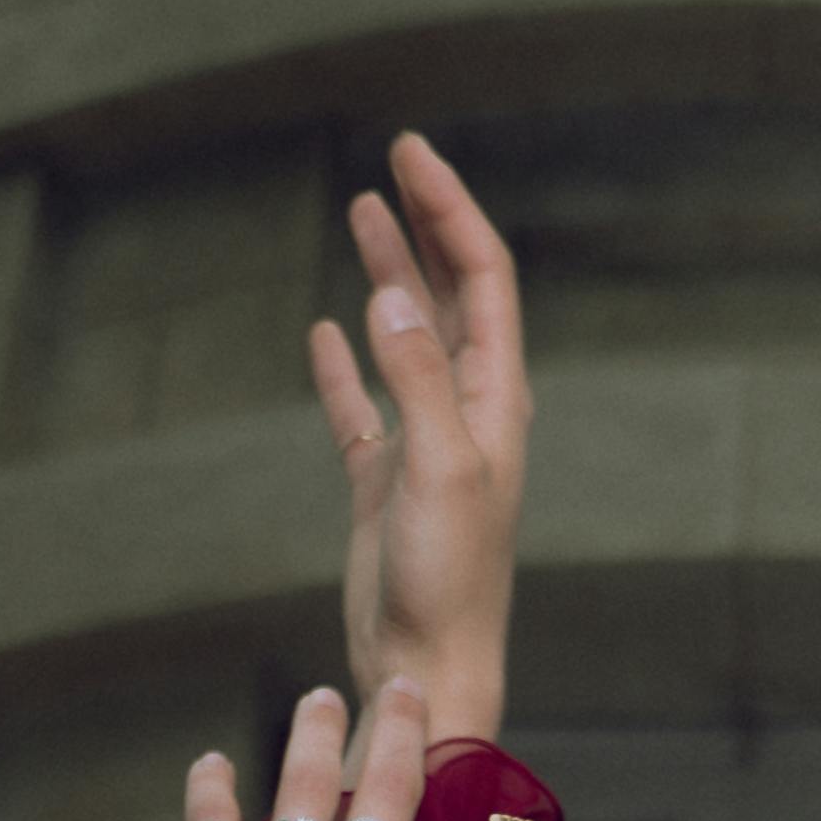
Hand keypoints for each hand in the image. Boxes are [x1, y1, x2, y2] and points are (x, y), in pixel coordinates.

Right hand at [309, 133, 527, 742]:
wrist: (429, 667)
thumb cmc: (450, 579)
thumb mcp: (438, 468)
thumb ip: (417, 379)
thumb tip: (389, 294)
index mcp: (496, 397)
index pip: (479, 277)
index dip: (449, 209)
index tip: (411, 153)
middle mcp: (466, 409)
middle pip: (448, 292)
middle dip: (424, 223)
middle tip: (393, 158)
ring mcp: (423, 442)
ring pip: (404, 336)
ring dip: (387, 273)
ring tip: (361, 212)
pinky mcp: (383, 482)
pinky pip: (361, 406)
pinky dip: (343, 365)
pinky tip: (324, 331)